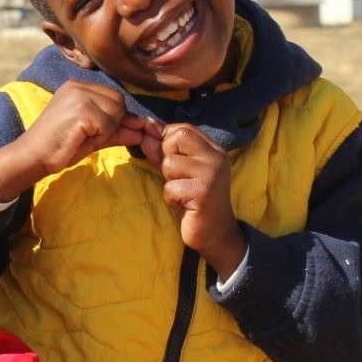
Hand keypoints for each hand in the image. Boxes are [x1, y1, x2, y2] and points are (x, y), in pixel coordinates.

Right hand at [0, 83, 159, 202]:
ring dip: (106, 130)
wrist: (32, 156)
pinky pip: (108, 124)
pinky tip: (81, 139)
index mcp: (78, 86)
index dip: (115, 117)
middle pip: (119, 102)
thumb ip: (116, 129)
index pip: (114, 97)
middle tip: (89, 136)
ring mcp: (79, 96)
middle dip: (112, 123)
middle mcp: (78, 86)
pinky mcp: (81, 110)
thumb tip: (142, 129)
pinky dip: (100, 136)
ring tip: (83, 137)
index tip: (99, 133)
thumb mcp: (92, 135)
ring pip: (116, 112)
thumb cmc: (59, 147)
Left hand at [142, 123, 245, 274]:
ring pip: (170, 163)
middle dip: (166, 159)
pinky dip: (171, 198)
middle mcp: (216, 158)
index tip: (165, 158)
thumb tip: (145, 129)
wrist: (215, 233)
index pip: (183, 129)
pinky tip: (184, 205)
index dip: (166, 140)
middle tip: (177, 179)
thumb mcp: (179, 172)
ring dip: (169, 182)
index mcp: (214, 150)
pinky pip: (170, 187)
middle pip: (177, 139)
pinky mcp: (203, 192)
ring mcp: (211, 174)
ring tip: (183, 193)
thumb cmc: (194, 201)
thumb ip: (164, 151)